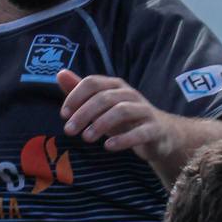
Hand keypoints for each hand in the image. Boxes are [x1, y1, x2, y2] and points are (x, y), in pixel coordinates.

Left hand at [56, 69, 171, 157]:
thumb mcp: (101, 106)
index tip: (64, 115)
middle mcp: (130, 94)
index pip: (92, 82)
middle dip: (84, 113)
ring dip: (100, 124)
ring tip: (86, 138)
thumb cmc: (125, 119)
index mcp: (115, 86)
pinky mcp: (155, 128)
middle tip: (69, 130)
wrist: (161, 135)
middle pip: (104, 97)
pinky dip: (123, 139)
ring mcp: (144, 110)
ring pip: (122, 111)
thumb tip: (60, 74)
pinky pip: (140, 132)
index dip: (75, 96)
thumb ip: (81, 92)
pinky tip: (108, 146)